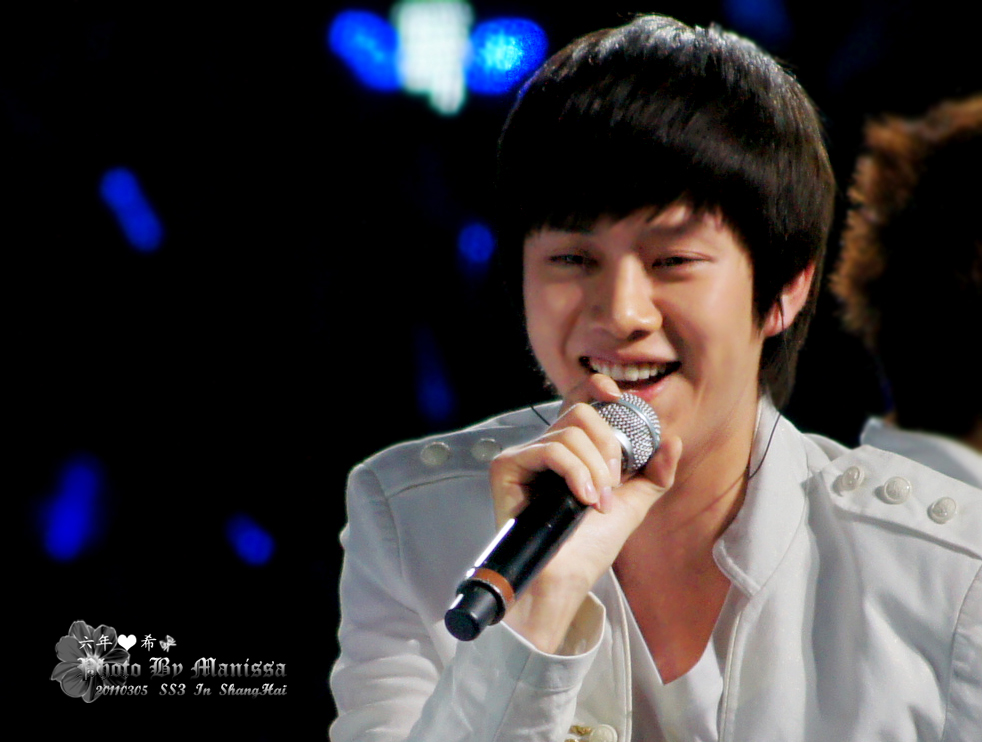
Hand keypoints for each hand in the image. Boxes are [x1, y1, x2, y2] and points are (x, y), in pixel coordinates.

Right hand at [488, 374, 681, 652]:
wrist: (565, 580)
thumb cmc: (589, 547)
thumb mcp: (632, 504)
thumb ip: (655, 472)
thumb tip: (673, 439)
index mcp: (572, 450)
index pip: (579, 400)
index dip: (596, 388)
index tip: (618, 396)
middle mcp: (546, 447)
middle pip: (580, 412)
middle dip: (608, 446)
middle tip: (613, 483)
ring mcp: (525, 456)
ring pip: (569, 433)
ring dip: (595, 469)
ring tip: (597, 502)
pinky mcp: (508, 467)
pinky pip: (550, 449)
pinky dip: (574, 471)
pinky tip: (582, 498)